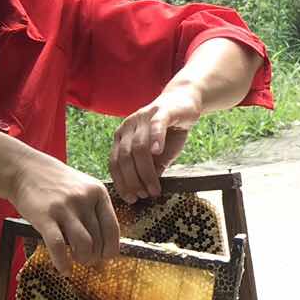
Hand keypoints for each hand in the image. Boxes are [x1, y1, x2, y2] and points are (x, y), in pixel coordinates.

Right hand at [8, 153, 119, 267]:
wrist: (25, 170)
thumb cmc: (57, 184)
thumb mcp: (83, 188)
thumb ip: (95, 211)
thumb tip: (106, 244)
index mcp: (98, 193)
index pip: (113, 228)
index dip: (111, 248)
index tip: (106, 257)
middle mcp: (84, 199)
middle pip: (99, 239)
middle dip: (95, 256)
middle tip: (88, 260)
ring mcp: (64, 208)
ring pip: (84, 245)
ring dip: (83, 259)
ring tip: (77, 260)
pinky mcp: (45, 217)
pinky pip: (58, 247)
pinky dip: (63, 263)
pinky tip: (64, 269)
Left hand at [110, 87, 201, 201]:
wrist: (184, 102)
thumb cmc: (170, 130)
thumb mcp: (159, 154)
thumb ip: (152, 168)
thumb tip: (146, 191)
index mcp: (122, 137)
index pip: (115, 162)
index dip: (122, 182)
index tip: (131, 198)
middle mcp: (128, 126)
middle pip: (125, 157)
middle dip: (133, 180)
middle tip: (144, 195)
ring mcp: (143, 117)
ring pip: (139, 147)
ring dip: (146, 170)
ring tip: (154, 187)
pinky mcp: (160, 111)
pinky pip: (155, 126)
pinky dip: (155, 140)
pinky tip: (157, 153)